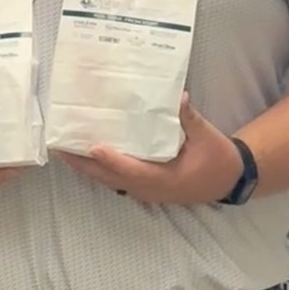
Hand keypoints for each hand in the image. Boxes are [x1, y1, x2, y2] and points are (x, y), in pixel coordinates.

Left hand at [54, 95, 243, 206]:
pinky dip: (98, 168)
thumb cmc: (218, 159)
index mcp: (165, 179)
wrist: (228, 180)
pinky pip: (115, 179)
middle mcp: (149, 189)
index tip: (93, 147)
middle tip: (60, 147)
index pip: (132, 170)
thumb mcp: (207, 137)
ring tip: (64, 150)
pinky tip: (86, 154)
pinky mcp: (143, 187)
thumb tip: (180, 98)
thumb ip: (191, 119)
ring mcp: (144, 191)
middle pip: (110, 178)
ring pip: (109, 180)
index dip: (112, 160)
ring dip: (86, 167)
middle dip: (83, 164)